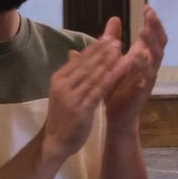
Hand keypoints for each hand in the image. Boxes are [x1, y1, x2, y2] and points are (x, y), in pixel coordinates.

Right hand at [41, 33, 128, 163]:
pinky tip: (122, 70)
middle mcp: (63, 85)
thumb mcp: (64, 91)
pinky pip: (100, 90)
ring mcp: (72, 97)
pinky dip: (112, 78)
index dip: (95, 48)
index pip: (79, 59)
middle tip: (118, 39)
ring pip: (94, 75)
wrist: (55, 141)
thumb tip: (77, 52)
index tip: (108, 37)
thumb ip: (72, 74)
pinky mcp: (81, 109)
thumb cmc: (63, 116)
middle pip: (87, 64)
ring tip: (121, 50)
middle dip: (103, 51)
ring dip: (109, 61)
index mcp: (59, 78)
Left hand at [104, 7, 167, 131]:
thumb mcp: (111, 59)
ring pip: (157, 57)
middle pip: (160, 42)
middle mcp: (149, 64)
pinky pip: (148, 76)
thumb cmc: (116, 86)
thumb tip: (113, 18)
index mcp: (143, 55)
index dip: (152, 21)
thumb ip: (111, 41)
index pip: (153, 35)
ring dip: (151, 43)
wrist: (117, 114)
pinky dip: (143, 66)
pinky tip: (136, 56)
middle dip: (156, 27)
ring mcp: (149, 76)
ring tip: (143, 31)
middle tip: (150, 14)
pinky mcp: (145, 90)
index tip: (147, 7)